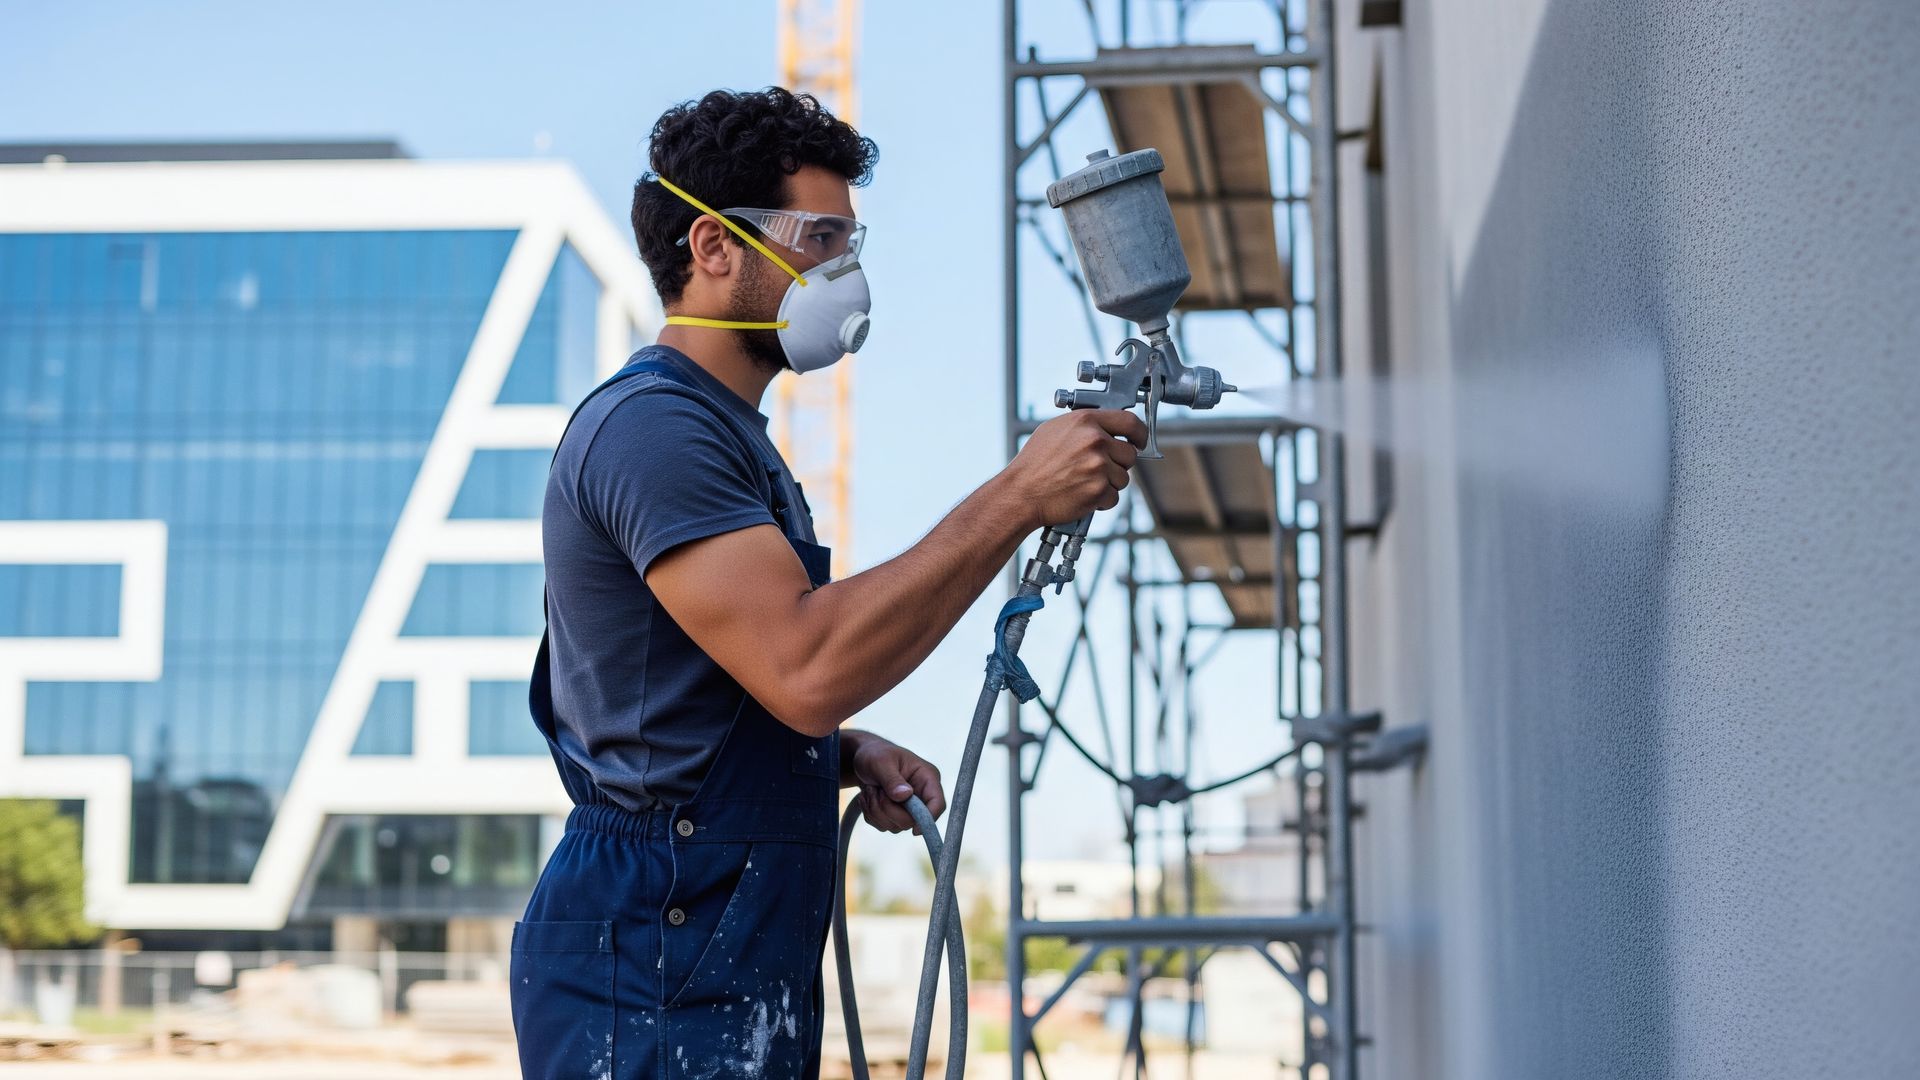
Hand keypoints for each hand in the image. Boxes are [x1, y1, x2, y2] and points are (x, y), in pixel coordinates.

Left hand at [850, 733, 946, 834]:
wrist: (862, 758)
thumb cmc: (875, 754)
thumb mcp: (881, 762)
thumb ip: (893, 780)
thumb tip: (905, 796)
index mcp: (927, 778)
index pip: (937, 804)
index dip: (928, 819)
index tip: (914, 830)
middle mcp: (921, 794)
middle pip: (913, 820)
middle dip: (888, 810)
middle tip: (875, 791)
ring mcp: (908, 807)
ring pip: (896, 825)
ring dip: (876, 811)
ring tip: (870, 791)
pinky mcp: (895, 814)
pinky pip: (883, 826)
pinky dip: (871, 814)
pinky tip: (868, 797)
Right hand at [1000, 409, 1147, 529]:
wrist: (1021, 493)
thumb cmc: (1034, 463)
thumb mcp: (1055, 430)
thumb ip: (1085, 425)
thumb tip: (1108, 427)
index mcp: (1086, 422)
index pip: (1131, 422)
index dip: (1140, 433)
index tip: (1139, 441)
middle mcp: (1095, 441)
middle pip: (1129, 454)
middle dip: (1118, 464)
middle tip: (1098, 469)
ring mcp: (1098, 466)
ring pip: (1123, 478)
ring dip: (1109, 483)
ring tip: (1084, 482)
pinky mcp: (1098, 490)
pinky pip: (1114, 497)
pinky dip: (1102, 500)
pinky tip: (1082, 494)